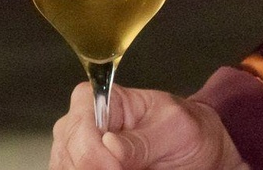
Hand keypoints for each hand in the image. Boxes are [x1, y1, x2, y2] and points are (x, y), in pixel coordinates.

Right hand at [50, 83, 245, 169]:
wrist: (195, 150)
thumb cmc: (186, 130)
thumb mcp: (177, 130)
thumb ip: (144, 139)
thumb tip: (108, 145)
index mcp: (107, 100)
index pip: (81, 122)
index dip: (92, 150)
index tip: (115, 167)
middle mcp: (82, 124)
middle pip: (68, 151)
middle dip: (94, 167)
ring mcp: (75, 150)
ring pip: (67, 167)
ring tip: (135, 168)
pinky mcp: (78, 167)